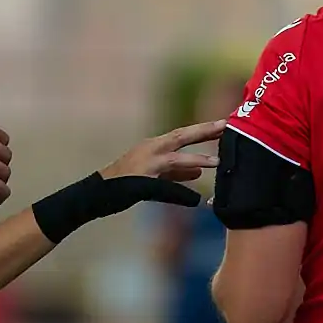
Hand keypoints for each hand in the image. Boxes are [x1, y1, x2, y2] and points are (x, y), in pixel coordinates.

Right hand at [103, 120, 222, 186]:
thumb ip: (176, 173)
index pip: (183, 134)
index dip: (203, 129)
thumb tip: (198, 172)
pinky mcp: (141, 181)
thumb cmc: (125, 184)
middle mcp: (151, 149)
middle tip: (226, 125)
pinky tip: (195, 199)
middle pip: (181, 136)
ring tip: (217, 161)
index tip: (224, 123)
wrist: (96, 193)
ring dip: (196, 159)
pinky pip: (165, 186)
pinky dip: (180, 191)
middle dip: (204, 131)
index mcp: (155, 146)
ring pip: (175, 158)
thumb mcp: (154, 175)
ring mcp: (145, 164)